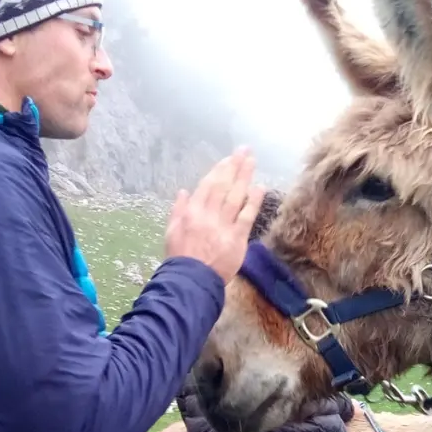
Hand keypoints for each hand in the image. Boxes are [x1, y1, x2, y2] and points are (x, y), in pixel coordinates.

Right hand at [165, 148, 262, 282]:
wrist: (190, 280)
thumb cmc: (179, 258)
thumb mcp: (171, 231)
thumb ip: (178, 210)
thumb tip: (184, 191)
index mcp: (191, 212)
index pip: (207, 185)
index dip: (220, 170)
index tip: (229, 159)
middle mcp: (207, 214)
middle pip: (224, 186)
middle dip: (234, 166)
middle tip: (244, 150)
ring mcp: (223, 226)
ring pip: (235, 196)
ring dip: (245, 176)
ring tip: (252, 161)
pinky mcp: (236, 239)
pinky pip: (246, 217)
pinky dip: (253, 201)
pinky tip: (259, 187)